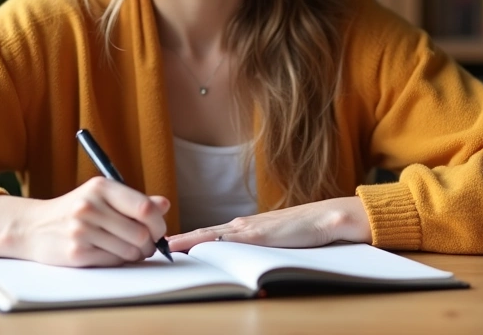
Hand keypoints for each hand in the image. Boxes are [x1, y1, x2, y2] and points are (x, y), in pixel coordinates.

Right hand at [0, 177, 169, 266]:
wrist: (33, 227)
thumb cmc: (74, 211)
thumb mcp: (101, 197)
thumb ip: (134, 201)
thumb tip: (164, 204)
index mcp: (101, 187)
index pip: (144, 208)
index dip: (159, 223)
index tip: (159, 230)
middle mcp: (90, 206)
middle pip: (140, 233)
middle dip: (149, 243)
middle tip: (146, 245)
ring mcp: (82, 230)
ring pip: (129, 250)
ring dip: (136, 254)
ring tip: (129, 249)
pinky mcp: (76, 253)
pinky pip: (113, 261)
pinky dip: (118, 261)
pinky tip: (111, 253)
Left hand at [166, 196, 372, 251]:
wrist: (327, 218)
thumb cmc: (305, 231)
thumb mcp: (275, 241)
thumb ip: (257, 247)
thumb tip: (242, 263)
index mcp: (245, 227)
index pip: (209, 233)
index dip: (188, 239)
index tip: (167, 245)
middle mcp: (242, 224)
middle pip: (203, 232)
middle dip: (180, 240)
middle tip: (155, 247)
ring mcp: (249, 228)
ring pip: (209, 233)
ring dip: (187, 241)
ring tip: (166, 247)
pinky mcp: (258, 235)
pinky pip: (227, 239)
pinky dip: (208, 242)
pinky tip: (197, 246)